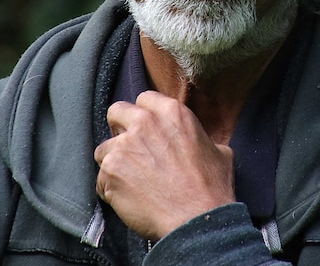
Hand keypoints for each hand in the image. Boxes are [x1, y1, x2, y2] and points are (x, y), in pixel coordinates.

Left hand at [94, 90, 234, 239]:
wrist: (196, 220)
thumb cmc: (211, 188)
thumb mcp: (219, 151)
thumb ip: (199, 138)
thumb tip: (198, 142)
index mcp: (171, 112)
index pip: (144, 99)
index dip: (143, 115)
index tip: (145, 130)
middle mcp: (144, 123)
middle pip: (116, 112)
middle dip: (119, 128)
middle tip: (130, 150)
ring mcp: (124, 146)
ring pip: (104, 148)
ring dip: (113, 162)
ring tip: (129, 181)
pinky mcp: (110, 171)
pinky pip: (100, 178)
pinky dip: (110, 189)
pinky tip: (126, 199)